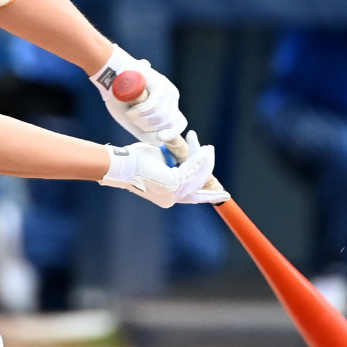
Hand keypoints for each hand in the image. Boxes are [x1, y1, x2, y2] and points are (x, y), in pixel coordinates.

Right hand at [91, 45, 186, 144]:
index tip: (161, 137)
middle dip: (148, 126)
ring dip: (142, 119)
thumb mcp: (134, 120)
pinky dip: (140, 112)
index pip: (179, 123)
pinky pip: (154, 107)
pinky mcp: (161, 85)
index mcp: (168, 105)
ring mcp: (168, 90)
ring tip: (131, 112)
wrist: (111, 76)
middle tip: (133, 118)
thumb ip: (146, 133)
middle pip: (168, 124)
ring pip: (161, 118)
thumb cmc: (120, 97)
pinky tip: (131, 110)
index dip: (172, 133)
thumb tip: (159, 140)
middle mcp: (171, 97)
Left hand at [100, 132, 228, 206]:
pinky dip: (199, 158)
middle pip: (198, 184)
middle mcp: (171, 199)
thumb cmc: (135, 161)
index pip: (192, 197)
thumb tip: (187, 155)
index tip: (224, 194)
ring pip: (197, 175)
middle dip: (206, 167)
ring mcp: (173, 192)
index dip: (209, 196)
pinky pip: (193, 168)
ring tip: (207, 147)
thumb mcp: (160, 163)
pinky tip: (205, 149)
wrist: (122, 164)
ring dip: (203, 158)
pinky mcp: (174, 182)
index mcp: (167, 197)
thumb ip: (174, 163)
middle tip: (210, 151)